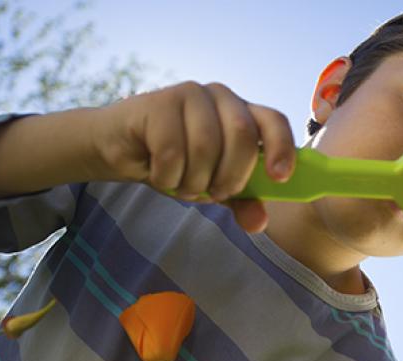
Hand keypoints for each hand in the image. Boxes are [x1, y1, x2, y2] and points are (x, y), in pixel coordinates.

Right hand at [89, 81, 295, 232]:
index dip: (281, 148)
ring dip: (194, 181)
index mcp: (242, 112)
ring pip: (205, 147)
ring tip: (182, 184)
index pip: (274, 121)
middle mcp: (221, 96)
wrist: (120, 147)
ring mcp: (189, 95)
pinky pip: (171, 152)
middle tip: (214, 194)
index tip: (279, 178)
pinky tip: (159, 174)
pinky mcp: (158, 103)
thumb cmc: (174, 161)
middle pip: (242, 136)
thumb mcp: (212, 184)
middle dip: (230, 177)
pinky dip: (167, 176)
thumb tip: (259, 223)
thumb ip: (240, 201)